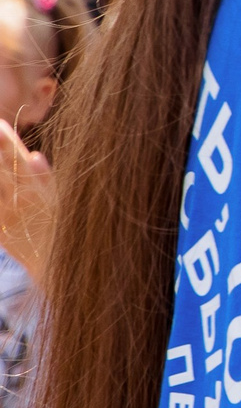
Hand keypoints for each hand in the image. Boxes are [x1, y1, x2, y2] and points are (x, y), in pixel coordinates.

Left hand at [0, 121, 53, 288]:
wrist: (60, 267)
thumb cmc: (67, 230)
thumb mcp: (64, 201)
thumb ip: (46, 179)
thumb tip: (36, 156)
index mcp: (40, 188)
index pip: (19, 158)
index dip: (7, 140)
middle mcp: (21, 200)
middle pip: (1, 168)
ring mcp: (8, 215)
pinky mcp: (0, 231)